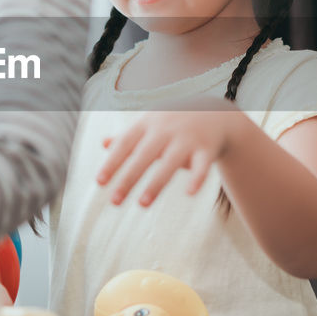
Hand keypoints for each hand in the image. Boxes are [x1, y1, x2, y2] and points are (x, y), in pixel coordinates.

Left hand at [97, 97, 241, 206]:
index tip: (100, 182)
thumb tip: (103, 143)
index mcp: (148, 124)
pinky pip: (201, 165)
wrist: (216, 111)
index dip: (112, 162)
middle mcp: (166, 130)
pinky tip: (189, 194)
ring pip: (170, 162)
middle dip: (128, 178)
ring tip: (142, 204)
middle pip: (144, 155)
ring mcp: (187, 138)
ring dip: (156, 183)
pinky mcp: (207, 148)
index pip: (126, 143)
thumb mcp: (152, 123)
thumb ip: (129, 135)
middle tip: (114, 201)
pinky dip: (197, 178)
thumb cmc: (176, 121)